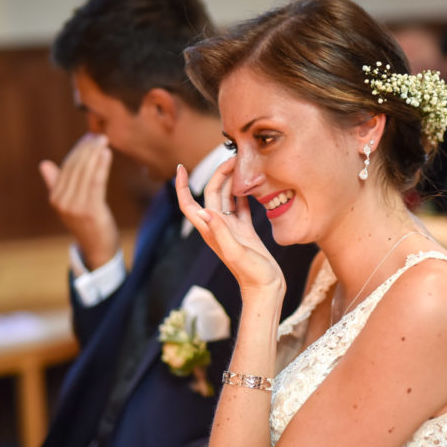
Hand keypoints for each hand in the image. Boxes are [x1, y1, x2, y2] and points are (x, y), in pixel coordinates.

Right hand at [40, 134, 118, 268]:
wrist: (98, 249)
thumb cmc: (87, 223)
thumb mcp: (70, 204)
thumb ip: (57, 184)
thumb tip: (44, 164)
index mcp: (55, 197)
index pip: (66, 167)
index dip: (78, 150)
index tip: (89, 138)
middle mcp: (62, 201)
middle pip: (75, 168)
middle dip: (87, 149)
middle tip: (98, 136)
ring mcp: (75, 207)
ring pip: (85, 173)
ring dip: (95, 153)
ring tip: (103, 141)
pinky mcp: (90, 210)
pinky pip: (96, 182)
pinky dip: (101, 166)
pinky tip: (106, 154)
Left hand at [176, 160, 283, 294]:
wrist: (266, 288)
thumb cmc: (251, 274)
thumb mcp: (235, 252)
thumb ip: (221, 232)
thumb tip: (206, 211)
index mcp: (211, 230)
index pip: (189, 204)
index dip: (182, 186)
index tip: (180, 168)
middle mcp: (219, 227)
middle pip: (212, 194)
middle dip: (218, 174)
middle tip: (232, 158)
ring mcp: (232, 229)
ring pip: (228, 198)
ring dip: (231, 181)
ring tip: (241, 164)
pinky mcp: (246, 232)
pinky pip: (241, 208)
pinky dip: (243, 195)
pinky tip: (250, 184)